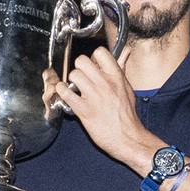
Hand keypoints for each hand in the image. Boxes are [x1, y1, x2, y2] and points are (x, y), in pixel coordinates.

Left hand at [51, 45, 163, 173]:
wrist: (127, 138)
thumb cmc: (127, 115)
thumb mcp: (127, 88)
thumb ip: (121, 69)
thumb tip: (124, 52)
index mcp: (116, 77)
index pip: (100, 52)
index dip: (92, 57)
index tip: (92, 65)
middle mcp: (105, 84)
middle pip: (82, 61)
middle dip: (79, 68)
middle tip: (80, 77)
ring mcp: (94, 96)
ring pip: (73, 75)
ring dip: (70, 81)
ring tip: (74, 88)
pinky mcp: (84, 110)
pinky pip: (66, 93)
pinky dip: (62, 92)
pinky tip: (66, 95)